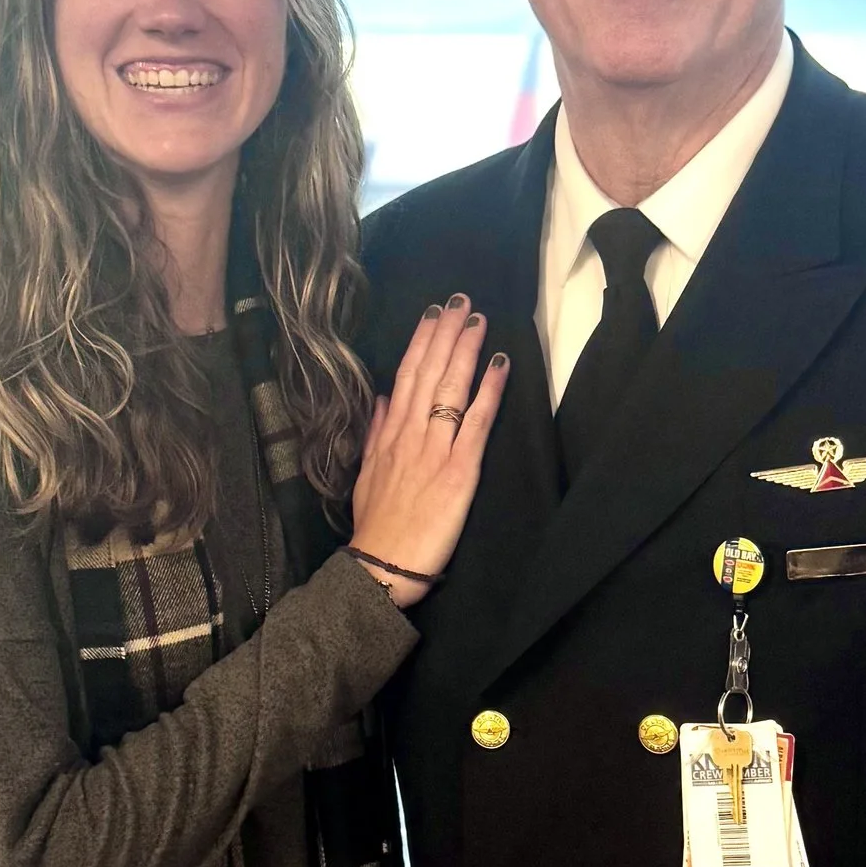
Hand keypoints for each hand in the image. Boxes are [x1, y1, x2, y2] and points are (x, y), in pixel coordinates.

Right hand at [350, 296, 509, 604]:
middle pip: (429, 373)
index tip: (433, 314)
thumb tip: (381, 399)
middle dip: (445, 334)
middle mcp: (410, 435)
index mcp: (390, 435)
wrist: (380, 566)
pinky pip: (476, 422)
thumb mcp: (365, 475)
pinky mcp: (459, 471)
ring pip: (450, 388)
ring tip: (478, 319)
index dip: (421, 342)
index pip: (406, 377)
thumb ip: (374, 433)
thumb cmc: (376, 526)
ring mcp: (435, 450)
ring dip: (466, 350)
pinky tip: (500, 364)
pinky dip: (489, 391)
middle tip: (461, 300)